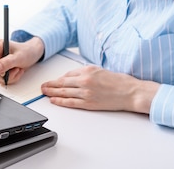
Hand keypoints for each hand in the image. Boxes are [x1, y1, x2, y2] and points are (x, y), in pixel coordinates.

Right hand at [0, 37, 43, 84]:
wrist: (32, 54)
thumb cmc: (26, 51)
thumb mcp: (19, 57)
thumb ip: (7, 62)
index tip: (5, 67)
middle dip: (6, 73)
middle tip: (16, 68)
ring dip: (10, 76)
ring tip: (17, 69)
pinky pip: (1, 80)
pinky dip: (10, 78)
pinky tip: (16, 71)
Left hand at [40, 65, 159, 113]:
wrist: (130, 92)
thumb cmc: (119, 81)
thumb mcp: (100, 70)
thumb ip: (86, 73)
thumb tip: (73, 77)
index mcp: (88, 70)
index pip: (67, 74)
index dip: (58, 79)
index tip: (53, 80)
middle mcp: (85, 80)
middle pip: (62, 83)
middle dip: (50, 85)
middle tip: (42, 86)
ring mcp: (86, 92)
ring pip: (64, 93)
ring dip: (52, 93)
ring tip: (44, 93)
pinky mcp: (89, 103)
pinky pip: (71, 102)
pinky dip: (61, 101)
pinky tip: (54, 101)